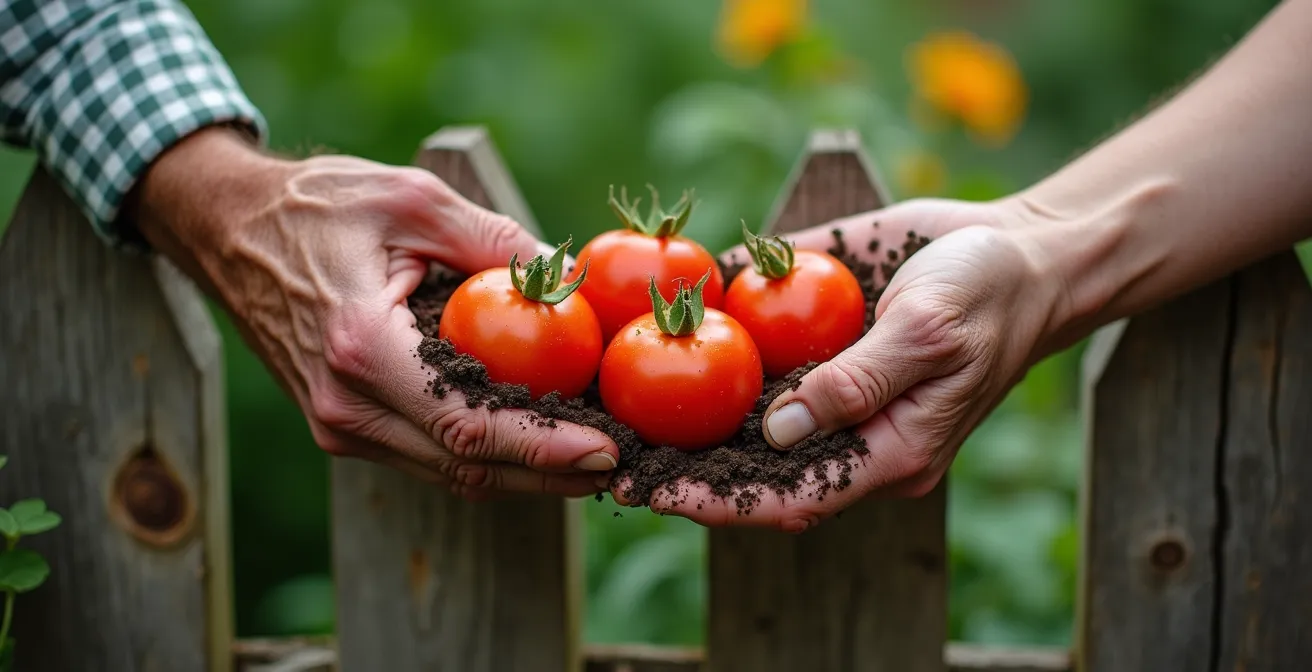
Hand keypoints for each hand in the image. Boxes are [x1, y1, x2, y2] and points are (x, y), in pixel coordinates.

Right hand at [132, 127, 618, 499]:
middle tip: (623, 463)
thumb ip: (496, 241)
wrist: (225, 229)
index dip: (543, 450)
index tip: (606, 454)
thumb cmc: (317, 204)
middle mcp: (345, 406)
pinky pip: (428, 454)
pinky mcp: (342, 426)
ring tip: (594, 456)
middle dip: (551, 475)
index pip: (466, 424)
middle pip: (466, 466)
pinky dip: (488, 454)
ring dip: (525, 472)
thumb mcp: (413, 199)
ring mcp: (338, 426)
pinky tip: (538, 437)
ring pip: (449, 472)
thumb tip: (571, 279)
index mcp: (359, 348)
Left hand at [615, 197, 1065, 530]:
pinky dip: (716, 348)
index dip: (721, 503)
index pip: (792, 498)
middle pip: (758, 469)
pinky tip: (660, 337)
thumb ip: (856, 383)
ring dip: (688, 418)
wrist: (1019, 250)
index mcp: (888, 450)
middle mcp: (852, 429)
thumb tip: (775, 433)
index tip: (657, 495)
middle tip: (611, 459)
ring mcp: (834, 387)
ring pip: (751, 419)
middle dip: (687, 468)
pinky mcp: (823, 342)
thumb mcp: (928, 333)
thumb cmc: (989, 294)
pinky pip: (766, 357)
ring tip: (613, 415)